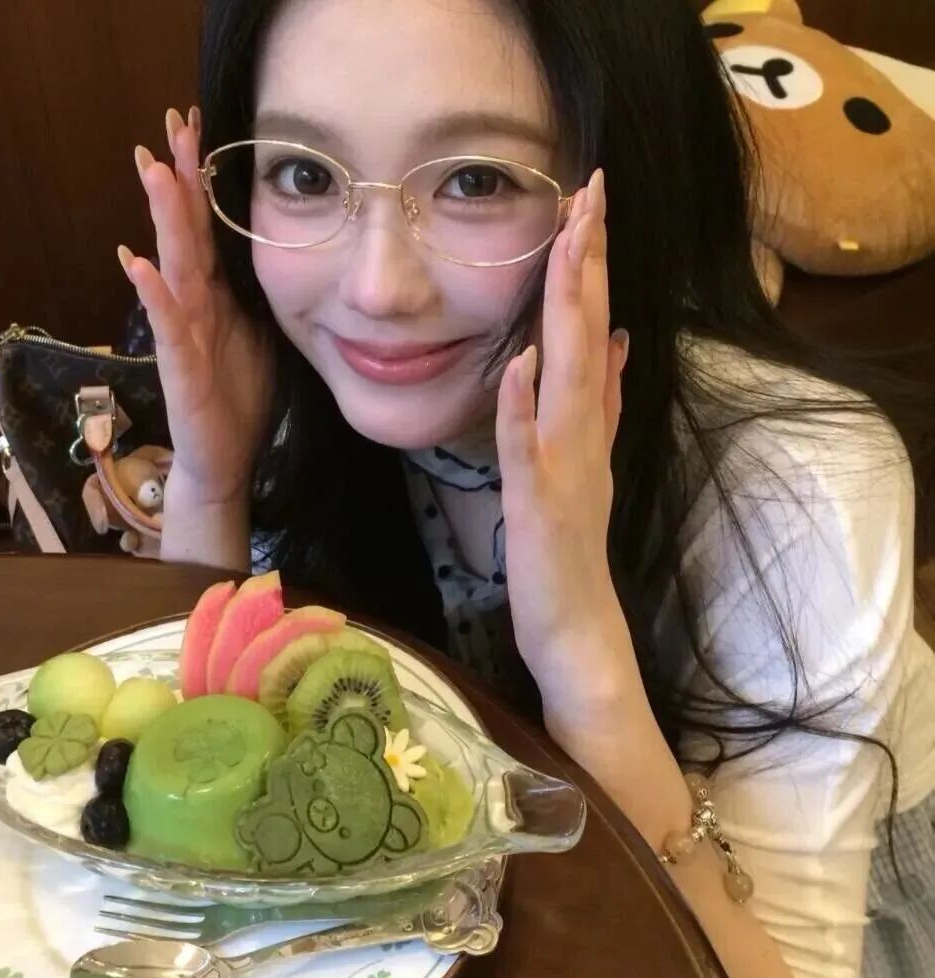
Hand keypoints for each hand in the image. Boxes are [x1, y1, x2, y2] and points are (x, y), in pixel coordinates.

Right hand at [118, 107, 273, 505]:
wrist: (223, 459)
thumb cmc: (238, 399)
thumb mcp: (259, 337)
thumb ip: (254, 296)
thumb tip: (270, 254)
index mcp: (216, 298)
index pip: (207, 230)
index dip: (202, 182)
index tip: (197, 130)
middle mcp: (195, 306)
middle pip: (186, 234)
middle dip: (179, 181)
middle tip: (172, 126)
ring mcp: (183, 334)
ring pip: (173, 268)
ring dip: (163, 221)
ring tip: (154, 171)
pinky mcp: (180, 368)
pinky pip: (167, 326)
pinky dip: (155, 295)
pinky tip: (139, 263)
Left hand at [495, 170, 630, 713]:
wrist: (577, 622)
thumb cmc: (571, 544)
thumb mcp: (591, 461)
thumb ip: (607, 404)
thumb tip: (619, 342)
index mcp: (589, 421)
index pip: (591, 330)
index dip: (589, 266)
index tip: (586, 203)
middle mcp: (583, 432)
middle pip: (587, 336)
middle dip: (586, 264)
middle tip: (589, 191)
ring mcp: (564, 465)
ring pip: (570, 377)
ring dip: (567, 314)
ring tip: (568, 248)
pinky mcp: (539, 503)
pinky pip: (528, 448)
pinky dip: (526, 406)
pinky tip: (521, 364)